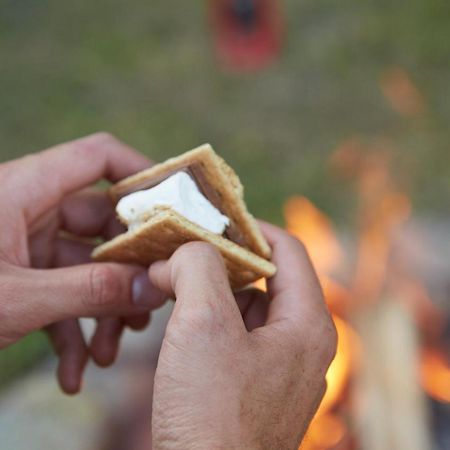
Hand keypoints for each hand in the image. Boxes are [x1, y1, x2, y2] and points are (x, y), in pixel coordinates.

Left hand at [0, 133, 165, 393]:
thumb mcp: (15, 299)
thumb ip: (89, 290)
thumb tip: (152, 288)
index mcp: (24, 189)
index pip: (98, 156)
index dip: (141, 172)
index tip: (174, 206)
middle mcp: (31, 209)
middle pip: (103, 222)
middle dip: (127, 269)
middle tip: (150, 304)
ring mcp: (26, 243)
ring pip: (87, 264)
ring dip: (102, 310)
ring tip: (110, 353)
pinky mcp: (20, 274)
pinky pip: (61, 293)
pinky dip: (71, 332)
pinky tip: (74, 372)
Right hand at [149, 223, 336, 449]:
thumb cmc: (211, 417)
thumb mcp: (203, 325)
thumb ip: (198, 268)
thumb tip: (182, 253)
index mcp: (307, 323)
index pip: (287, 249)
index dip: (250, 227)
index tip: (212, 220)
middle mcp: (301, 341)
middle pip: (266, 275)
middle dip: (221, 259)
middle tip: (182, 248)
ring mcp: (278, 364)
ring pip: (246, 303)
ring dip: (209, 288)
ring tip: (171, 280)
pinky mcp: (253, 382)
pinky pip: (234, 332)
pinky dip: (207, 317)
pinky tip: (177, 318)